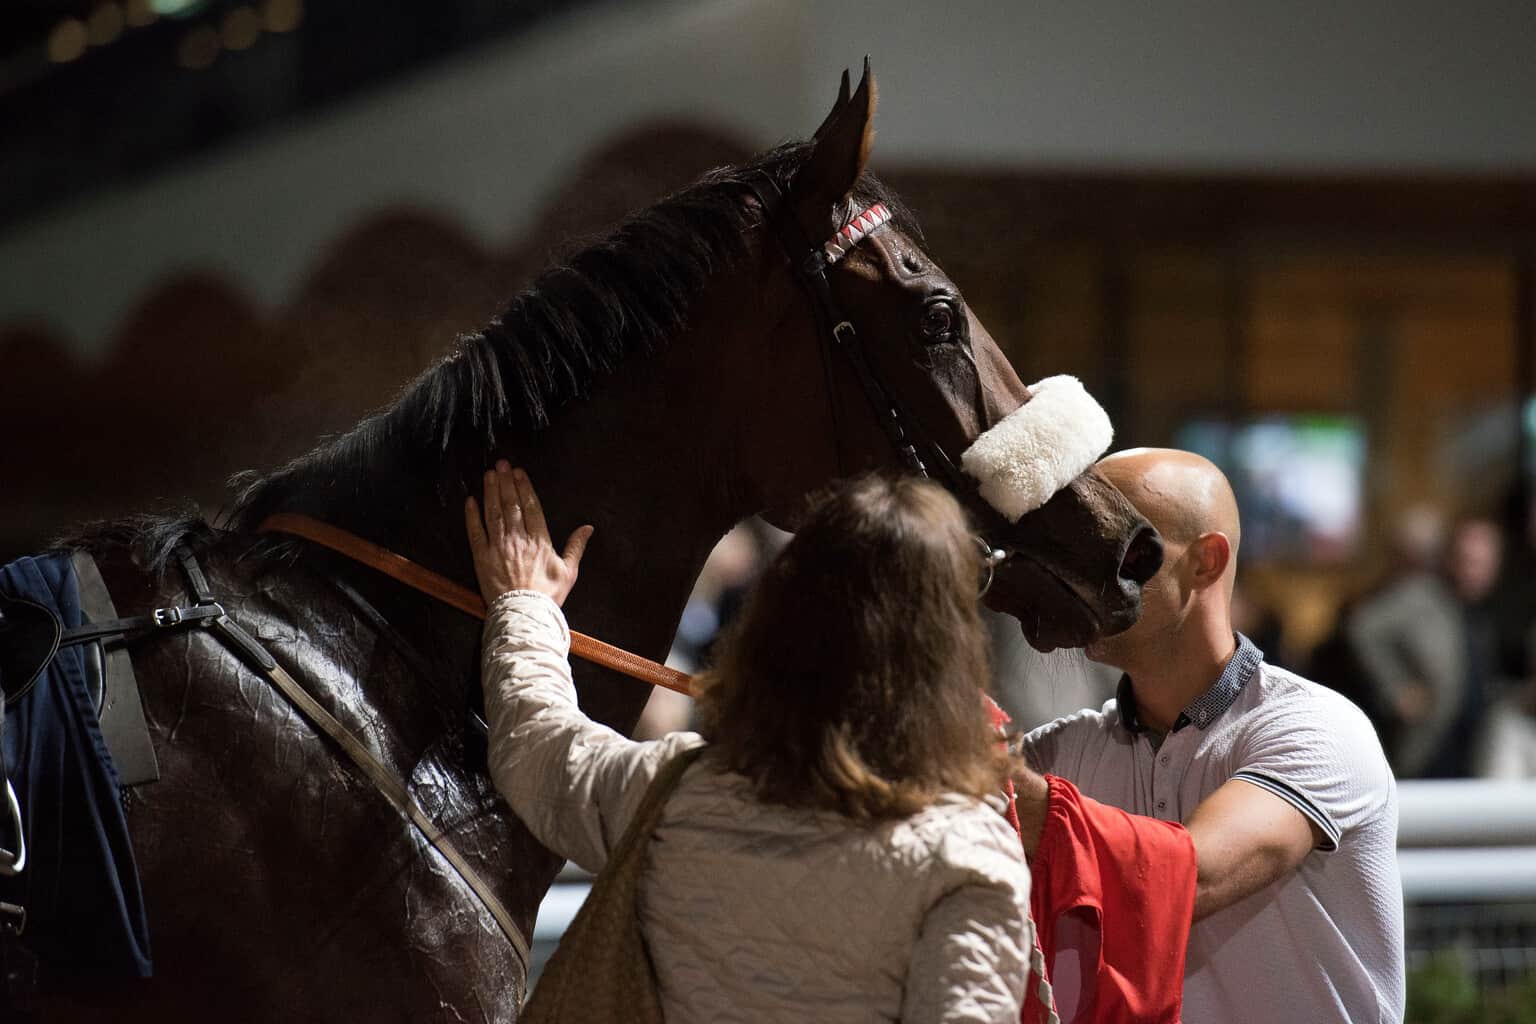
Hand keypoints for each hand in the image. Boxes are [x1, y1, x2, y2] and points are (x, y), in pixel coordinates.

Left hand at [464, 461, 593, 607]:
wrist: (525, 614)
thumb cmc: (548, 595)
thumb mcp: (569, 571)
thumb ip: (576, 546)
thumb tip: (588, 528)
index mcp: (540, 540)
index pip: (531, 506)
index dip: (524, 487)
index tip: (519, 472)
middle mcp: (518, 539)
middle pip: (511, 504)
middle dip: (506, 482)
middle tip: (501, 464)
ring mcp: (498, 547)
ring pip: (493, 513)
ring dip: (491, 492)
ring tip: (489, 475)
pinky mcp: (482, 558)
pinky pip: (475, 532)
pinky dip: (472, 516)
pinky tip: (471, 501)